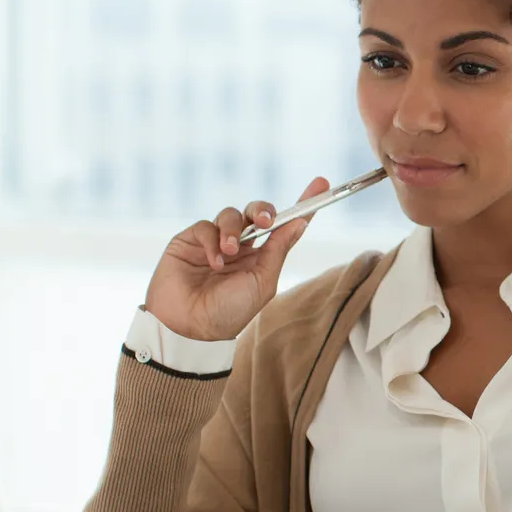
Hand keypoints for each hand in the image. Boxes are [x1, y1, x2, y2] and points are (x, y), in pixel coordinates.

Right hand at [143, 177, 329, 341]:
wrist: (190, 327)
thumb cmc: (229, 312)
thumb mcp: (262, 282)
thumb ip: (278, 250)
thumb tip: (299, 222)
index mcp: (262, 257)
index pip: (285, 225)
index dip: (303, 205)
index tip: (321, 184)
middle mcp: (241, 246)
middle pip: (256, 212)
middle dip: (262, 210)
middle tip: (264, 221)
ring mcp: (215, 242)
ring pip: (231, 215)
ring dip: (233, 230)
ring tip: (230, 252)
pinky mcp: (190, 241)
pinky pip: (205, 226)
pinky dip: (212, 240)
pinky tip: (214, 261)